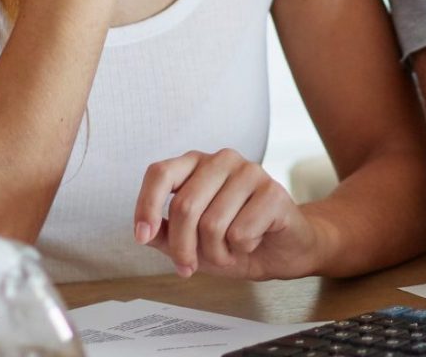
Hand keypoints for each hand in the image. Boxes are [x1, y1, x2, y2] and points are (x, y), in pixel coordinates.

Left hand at [134, 149, 325, 279]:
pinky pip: (240, 233)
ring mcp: (250, 171)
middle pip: (184, 206)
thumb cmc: (237, 240)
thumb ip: (165, 234)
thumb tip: (144, 233)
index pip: (161, 173)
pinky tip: (253, 241)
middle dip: (183, 247)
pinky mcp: (273, 191)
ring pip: (212, 224)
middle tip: (189, 265)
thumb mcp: (192, 242)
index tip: (142, 236)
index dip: (146, 206)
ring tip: (229, 251)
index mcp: (197, 164)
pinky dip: (241, 250)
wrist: (283, 250)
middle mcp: (222, 160)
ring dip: (217, 253)